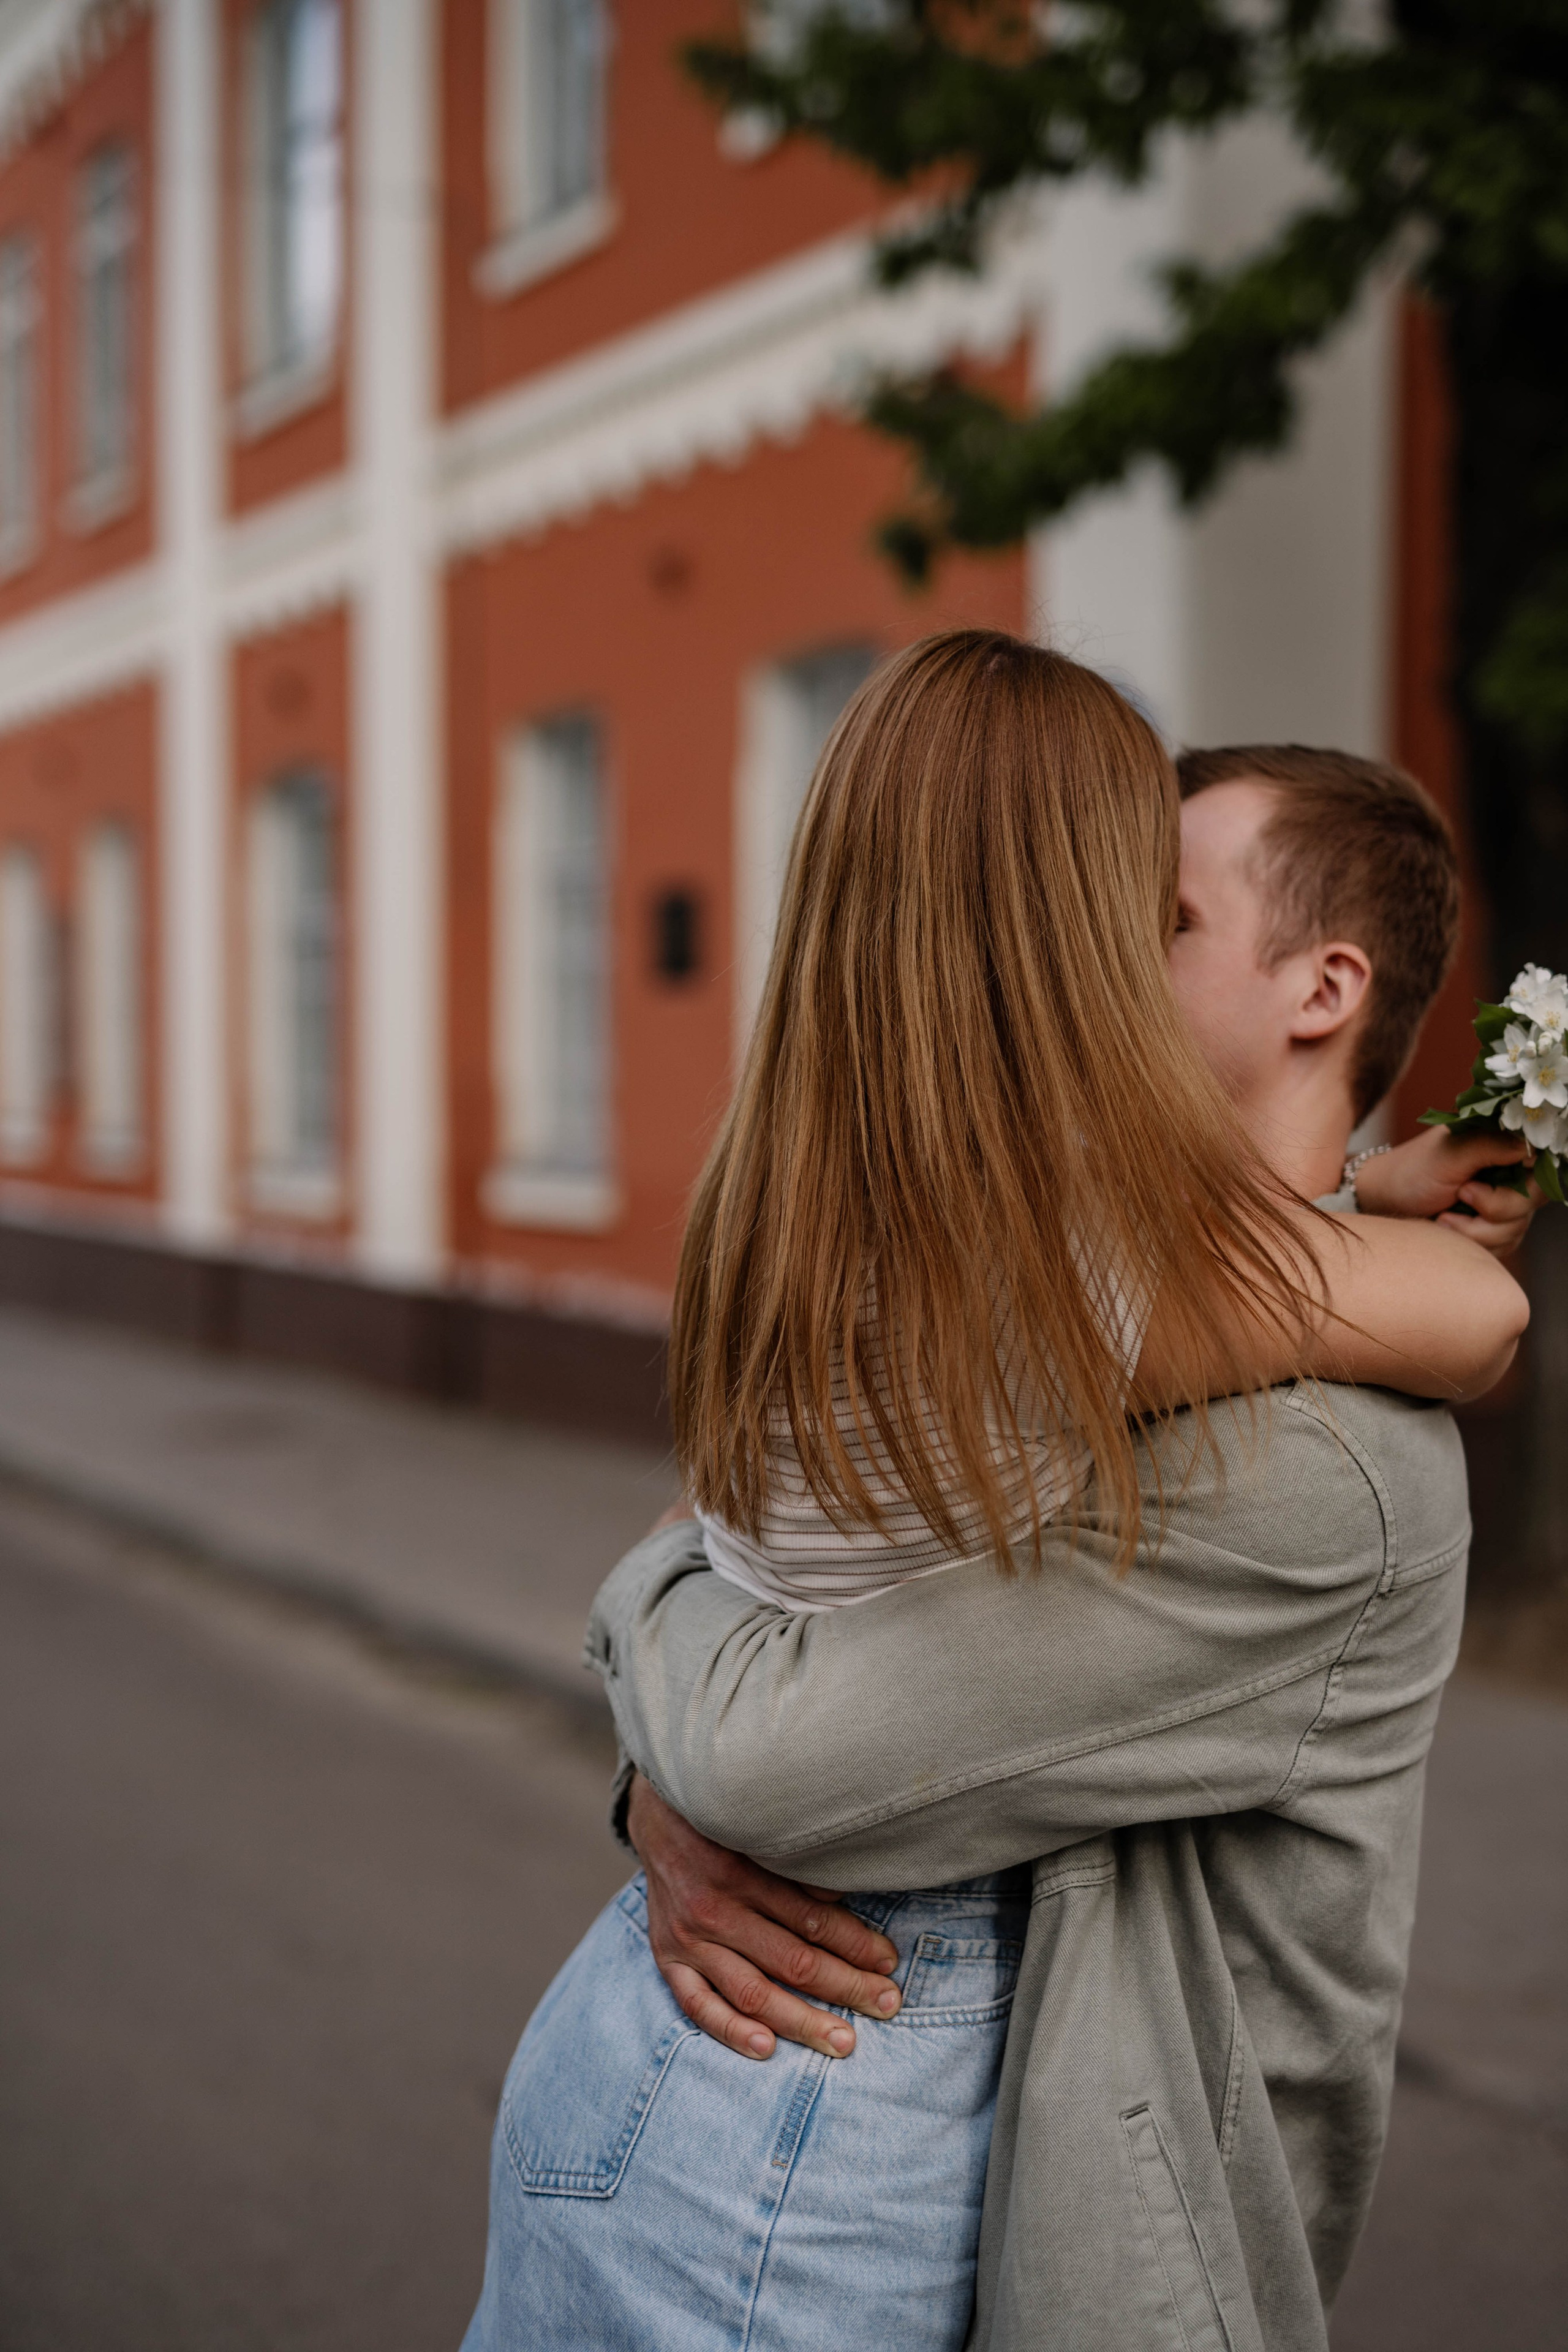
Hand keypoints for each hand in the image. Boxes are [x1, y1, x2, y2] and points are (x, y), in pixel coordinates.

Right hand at [625, 1771, 901, 2060]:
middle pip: (790, 1960)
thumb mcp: (761, 1833)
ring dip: (802, 2020)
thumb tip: (847, 1903)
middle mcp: (714, 1909)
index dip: (856, 1944)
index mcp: (742, 1871)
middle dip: (845, 1986)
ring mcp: (688, 1940)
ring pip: (752, 1992)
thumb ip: (799, 1870)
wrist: (659, 1820)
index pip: (811, 1919)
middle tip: (887, 2004)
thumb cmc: (725, 1827)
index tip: (889, 1962)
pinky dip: (731, 2030)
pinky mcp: (667, 1960)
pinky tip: (767, 2048)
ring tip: (844, 2041)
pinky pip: (698, 2006)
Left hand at [1355, 1128, 1539, 1258]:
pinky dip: (1475, 1244)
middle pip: (1531, 1201)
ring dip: (1477, 1231)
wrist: (1382, 1203)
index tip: (1477, 1186)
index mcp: (1501, 1145)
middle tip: (1459, 1197)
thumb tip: (1528, 1147)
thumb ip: (1490, 1146)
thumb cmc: (1409, 1172)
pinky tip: (1448, 1231)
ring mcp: (1503, 1203)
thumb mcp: (1448, 1154)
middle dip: (1494, 1209)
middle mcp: (1508, 1173)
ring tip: (1443, 1219)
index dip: (1521, 1183)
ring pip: (1516, 1228)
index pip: (1540, 1164)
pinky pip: (1503, 1246)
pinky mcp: (1493, 1230)